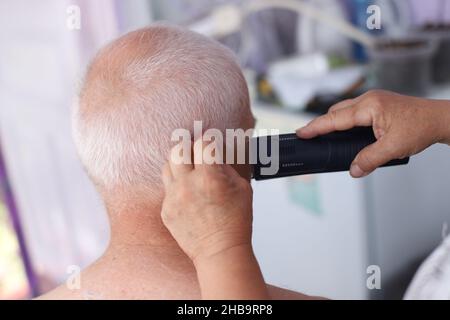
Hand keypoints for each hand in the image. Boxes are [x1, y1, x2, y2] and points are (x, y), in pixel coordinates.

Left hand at [161, 138, 253, 264]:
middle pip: (178, 149)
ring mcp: (173, 198)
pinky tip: (188, 193)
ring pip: (168, 165)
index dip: (209, 139)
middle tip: (195, 148)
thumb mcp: (242, 188)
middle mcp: (187, 185)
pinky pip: (167, 188)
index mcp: (209, 178)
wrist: (220, 251)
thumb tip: (215, 154)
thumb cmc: (235, 222)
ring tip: (189, 169)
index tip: (211, 141)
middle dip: (188, 144)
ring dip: (179, 163)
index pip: (203, 143)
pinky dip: (177, 185)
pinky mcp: (166, 209)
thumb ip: (226, 167)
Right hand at [297, 90, 449, 177]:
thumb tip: (353, 170)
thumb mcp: (393, 148)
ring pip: (345, 110)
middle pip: (336, 111)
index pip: (335, 118)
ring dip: (334, 122)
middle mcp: (369, 100)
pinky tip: (346, 132)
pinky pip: (354, 111)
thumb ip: (370, 159)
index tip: (301, 132)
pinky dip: (345, 121)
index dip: (316, 127)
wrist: (440, 119)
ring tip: (324, 136)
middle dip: (322, 124)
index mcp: (369, 106)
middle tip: (309, 136)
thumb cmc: (422, 127)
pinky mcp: (378, 105)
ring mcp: (374, 101)